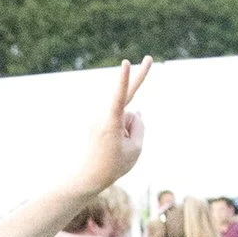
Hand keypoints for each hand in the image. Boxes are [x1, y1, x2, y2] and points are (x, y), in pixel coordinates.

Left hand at [76, 59, 151, 192]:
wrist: (88, 178)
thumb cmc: (113, 165)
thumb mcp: (136, 148)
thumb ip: (140, 126)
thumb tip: (137, 112)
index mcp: (112, 122)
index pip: (121, 97)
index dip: (125, 80)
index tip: (126, 63)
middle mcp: (104, 117)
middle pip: (128, 100)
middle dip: (138, 78)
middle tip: (148, 59)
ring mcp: (101, 119)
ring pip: (127, 119)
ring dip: (129, 133)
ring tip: (118, 149)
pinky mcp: (101, 124)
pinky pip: (121, 125)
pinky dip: (123, 135)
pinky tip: (116, 146)